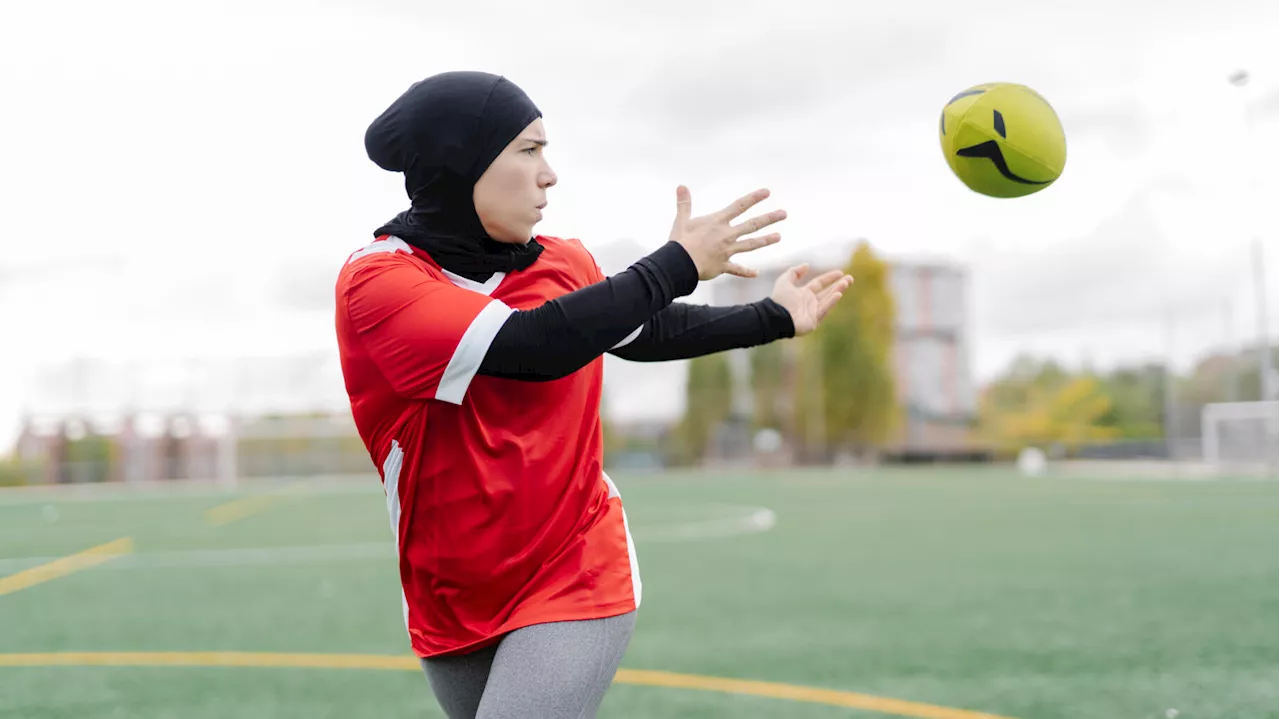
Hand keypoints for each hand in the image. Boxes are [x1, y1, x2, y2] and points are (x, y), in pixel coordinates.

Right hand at [669, 185, 785, 280]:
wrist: (679, 263)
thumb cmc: (679, 241)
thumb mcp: (681, 220)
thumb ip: (684, 204)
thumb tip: (681, 186)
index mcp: (717, 222)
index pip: (739, 206)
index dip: (753, 198)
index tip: (767, 192)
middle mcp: (726, 235)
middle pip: (752, 224)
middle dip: (769, 218)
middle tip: (784, 214)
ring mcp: (727, 251)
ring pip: (750, 244)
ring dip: (765, 240)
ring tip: (779, 237)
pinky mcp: (723, 266)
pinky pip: (737, 269)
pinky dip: (746, 272)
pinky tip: (756, 273)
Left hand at [770, 265, 852, 335]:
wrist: (774, 316)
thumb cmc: (779, 300)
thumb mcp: (784, 281)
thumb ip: (794, 272)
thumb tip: (807, 265)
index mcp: (804, 293)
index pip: (820, 284)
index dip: (830, 278)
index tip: (840, 272)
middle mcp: (810, 302)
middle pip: (828, 292)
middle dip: (839, 285)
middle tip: (850, 279)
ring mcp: (813, 312)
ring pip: (828, 300)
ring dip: (838, 291)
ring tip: (846, 283)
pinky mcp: (814, 321)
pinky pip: (824, 310)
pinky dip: (831, 302)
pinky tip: (838, 294)